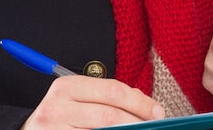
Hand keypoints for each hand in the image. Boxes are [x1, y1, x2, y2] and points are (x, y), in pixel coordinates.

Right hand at [22, 76, 163, 128]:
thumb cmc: (61, 115)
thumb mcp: (79, 98)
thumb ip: (109, 97)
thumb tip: (146, 105)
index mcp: (67, 86)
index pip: (112, 91)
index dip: (140, 103)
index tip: (158, 112)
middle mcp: (57, 107)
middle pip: (109, 115)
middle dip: (137, 122)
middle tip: (154, 126)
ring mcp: (55, 129)